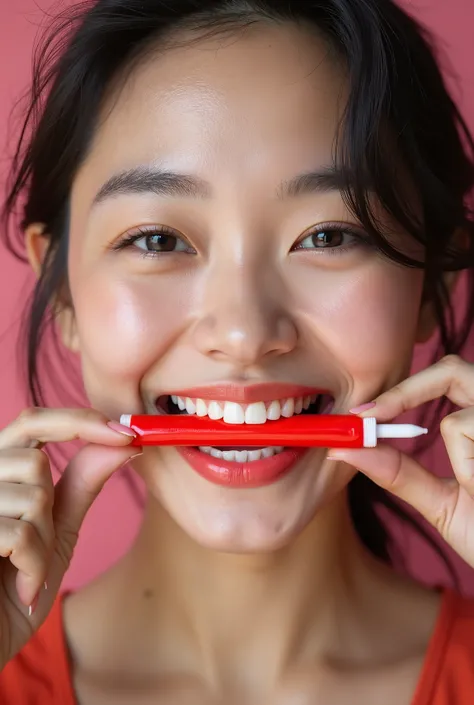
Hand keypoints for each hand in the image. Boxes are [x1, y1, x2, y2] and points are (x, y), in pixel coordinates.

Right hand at [0, 407, 139, 670]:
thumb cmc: (15, 587)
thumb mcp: (57, 530)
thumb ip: (84, 482)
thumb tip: (125, 441)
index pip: (33, 420)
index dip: (81, 421)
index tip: (129, 435)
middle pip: (34, 462)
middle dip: (52, 509)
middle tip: (43, 547)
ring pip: (33, 499)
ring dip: (43, 546)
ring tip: (26, 573)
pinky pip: (20, 535)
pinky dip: (33, 568)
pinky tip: (22, 589)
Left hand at [327, 355, 473, 568]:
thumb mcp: (444, 505)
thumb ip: (399, 474)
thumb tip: (345, 449)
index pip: (448, 376)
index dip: (403, 388)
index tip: (362, 414)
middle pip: (454, 369)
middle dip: (407, 392)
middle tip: (372, 416)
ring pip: (461, 421)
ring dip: (459, 463)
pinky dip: (473, 475)